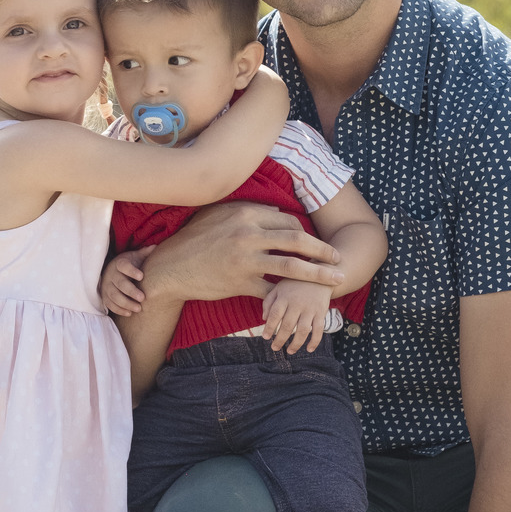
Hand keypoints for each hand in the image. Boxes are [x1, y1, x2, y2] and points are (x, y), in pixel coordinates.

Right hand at [100, 246, 154, 315]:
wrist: (111, 272)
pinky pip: (110, 305)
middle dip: (131, 291)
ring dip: (126, 303)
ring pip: (115, 296)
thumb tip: (155, 246)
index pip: (124, 266)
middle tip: (143, 298)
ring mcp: (107, 287)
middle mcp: (111, 275)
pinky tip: (129, 313)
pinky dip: (119, 310)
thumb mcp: (135, 257)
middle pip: (120, 284)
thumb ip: (145, 253)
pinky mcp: (105, 297)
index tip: (142, 276)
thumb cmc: (129, 265)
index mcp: (119, 263)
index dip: (131, 271)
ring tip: (139, 308)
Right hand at [142, 201, 343, 303]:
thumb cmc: (196, 238)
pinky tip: (300, 301)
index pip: (288, 221)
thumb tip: (278, 211)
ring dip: (318, 274)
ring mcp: (245, 260)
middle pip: (297, 241)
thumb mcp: (220, 215)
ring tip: (336, 279)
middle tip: (338, 258)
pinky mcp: (240, 283)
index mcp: (247, 215)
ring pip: (292, 267)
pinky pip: (270, 291)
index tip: (318, 244)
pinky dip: (286, 297)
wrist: (172, 266)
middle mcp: (249, 235)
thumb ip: (250, 209)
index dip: (307, 233)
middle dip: (323, 251)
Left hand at [262, 280, 332, 353]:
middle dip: (280, 339)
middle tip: (275, 348)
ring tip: (290, 351)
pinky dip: (314, 341)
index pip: (275, 315)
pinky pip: (319, 330)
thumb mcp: (279, 287)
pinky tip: (309, 349)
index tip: (265, 337)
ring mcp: (310, 308)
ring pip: (303, 330)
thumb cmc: (295, 283)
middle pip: (288, 325)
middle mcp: (297, 303)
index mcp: (284, 296)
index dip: (269, 327)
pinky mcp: (321, 312)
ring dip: (296, 344)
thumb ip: (269, 301)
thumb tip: (264, 319)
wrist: (320, 273)